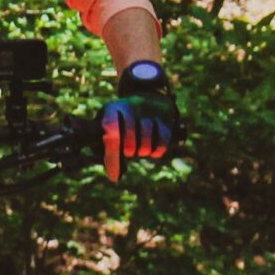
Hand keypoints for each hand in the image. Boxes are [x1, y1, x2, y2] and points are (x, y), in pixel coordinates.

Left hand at [100, 61, 178, 181]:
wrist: (147, 98)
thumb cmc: (122, 123)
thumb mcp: (109, 132)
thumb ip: (108, 153)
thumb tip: (115, 177)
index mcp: (112, 109)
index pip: (111, 129)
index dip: (113, 153)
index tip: (115, 173)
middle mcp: (130, 105)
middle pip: (130, 136)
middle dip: (130, 150)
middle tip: (129, 151)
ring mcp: (149, 109)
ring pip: (147, 136)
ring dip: (144, 149)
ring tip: (141, 150)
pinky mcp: (165, 116)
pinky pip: (164, 137)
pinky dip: (159, 149)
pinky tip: (153, 152)